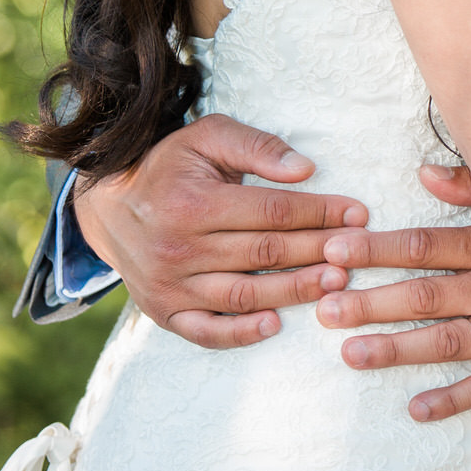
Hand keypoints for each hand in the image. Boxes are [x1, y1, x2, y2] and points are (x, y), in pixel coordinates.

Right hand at [74, 113, 367, 349]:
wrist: (110, 207)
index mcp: (194, 203)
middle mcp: (180, 248)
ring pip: (244, 294)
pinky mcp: (163, 313)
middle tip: (360, 252)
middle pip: (264, 254)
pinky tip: (276, 324)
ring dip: (294, 291)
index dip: (319, 213)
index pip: (272, 212)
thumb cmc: (170, 166)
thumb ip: (257, 147)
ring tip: (336, 285)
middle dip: (318, 252)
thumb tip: (305, 169)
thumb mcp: (208, 137)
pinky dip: (241, 333)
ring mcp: (170, 286)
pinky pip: (207, 331)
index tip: (357, 214)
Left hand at [314, 164, 470, 421]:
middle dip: (368, 300)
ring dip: (395, 348)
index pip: (425, 244)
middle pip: (423, 294)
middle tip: (322, 307)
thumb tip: (422, 173)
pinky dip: (453, 399)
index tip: (334, 249)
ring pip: (446, 341)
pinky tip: (417, 409)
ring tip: (350, 354)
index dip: (376, 248)